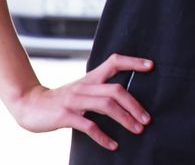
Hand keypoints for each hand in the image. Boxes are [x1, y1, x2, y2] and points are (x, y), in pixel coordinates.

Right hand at [8, 53, 152, 150]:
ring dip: (125, 118)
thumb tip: (128, 99)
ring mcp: (75, 100)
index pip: (114, 62)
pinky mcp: (66, 115)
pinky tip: (113, 144)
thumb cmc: (63, 99)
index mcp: (91, 78)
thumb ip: (101, 89)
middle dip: (135, 105)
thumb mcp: (83, 88)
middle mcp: (85, 86)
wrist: (30, 105)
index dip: (133, 62)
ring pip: (106, 105)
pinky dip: (103, 136)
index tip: (151, 66)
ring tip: (138, 129)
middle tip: (147, 119)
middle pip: (116, 90)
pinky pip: (89, 126)